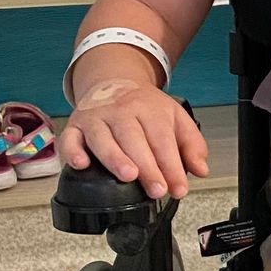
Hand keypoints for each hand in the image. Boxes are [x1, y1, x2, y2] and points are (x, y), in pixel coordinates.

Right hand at [58, 79, 208, 198]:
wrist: (113, 82)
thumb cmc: (144, 107)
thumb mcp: (175, 119)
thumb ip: (192, 145)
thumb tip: (201, 169)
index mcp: (150, 110)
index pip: (163, 140)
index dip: (172, 166)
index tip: (179, 188)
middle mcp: (121, 112)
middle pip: (134, 139)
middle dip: (147, 166)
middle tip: (157, 188)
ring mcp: (96, 118)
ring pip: (103, 138)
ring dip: (115, 157)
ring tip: (128, 175)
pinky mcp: (75, 126)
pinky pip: (70, 139)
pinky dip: (72, 151)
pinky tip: (80, 164)